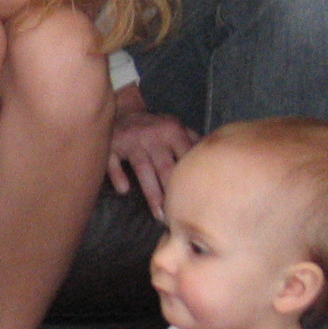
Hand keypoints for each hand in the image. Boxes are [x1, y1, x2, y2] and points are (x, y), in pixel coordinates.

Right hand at [107, 89, 194, 218]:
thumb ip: (192, 141)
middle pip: (166, 167)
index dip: (191, 179)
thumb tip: (215, 158)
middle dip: (173, 192)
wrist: (122, 111)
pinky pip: (113, 162)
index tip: (198, 201)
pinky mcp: (112, 144)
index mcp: (173, 131)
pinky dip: (118, 175)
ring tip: (159, 215)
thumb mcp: (174, 127)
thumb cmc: (153, 127)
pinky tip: (124, 190)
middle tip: (180, 217)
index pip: (185, 157)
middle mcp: (153, 135)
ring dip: (152, 193)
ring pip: (143, 169)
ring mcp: (132, 140)